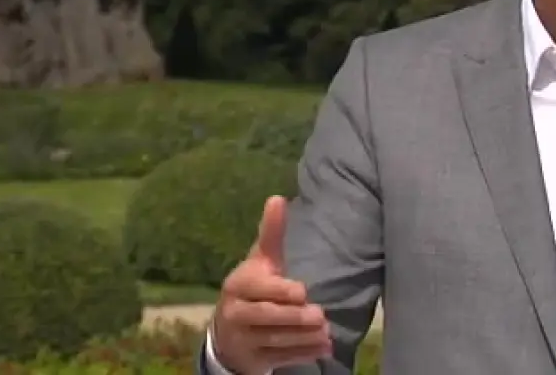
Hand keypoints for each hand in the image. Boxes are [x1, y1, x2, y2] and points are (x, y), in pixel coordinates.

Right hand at [212, 196, 332, 373]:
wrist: (229, 331)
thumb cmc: (253, 288)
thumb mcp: (260, 261)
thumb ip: (271, 234)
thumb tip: (277, 198)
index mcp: (238, 286)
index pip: (257, 289)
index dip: (278, 290)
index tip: (302, 290)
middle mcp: (235, 313)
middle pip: (265, 317)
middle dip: (293, 317)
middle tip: (320, 315)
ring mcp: (243, 339)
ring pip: (274, 340)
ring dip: (302, 338)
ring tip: (326, 332)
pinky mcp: (254, 359)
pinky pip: (280, 358)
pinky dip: (302, 354)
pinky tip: (323, 348)